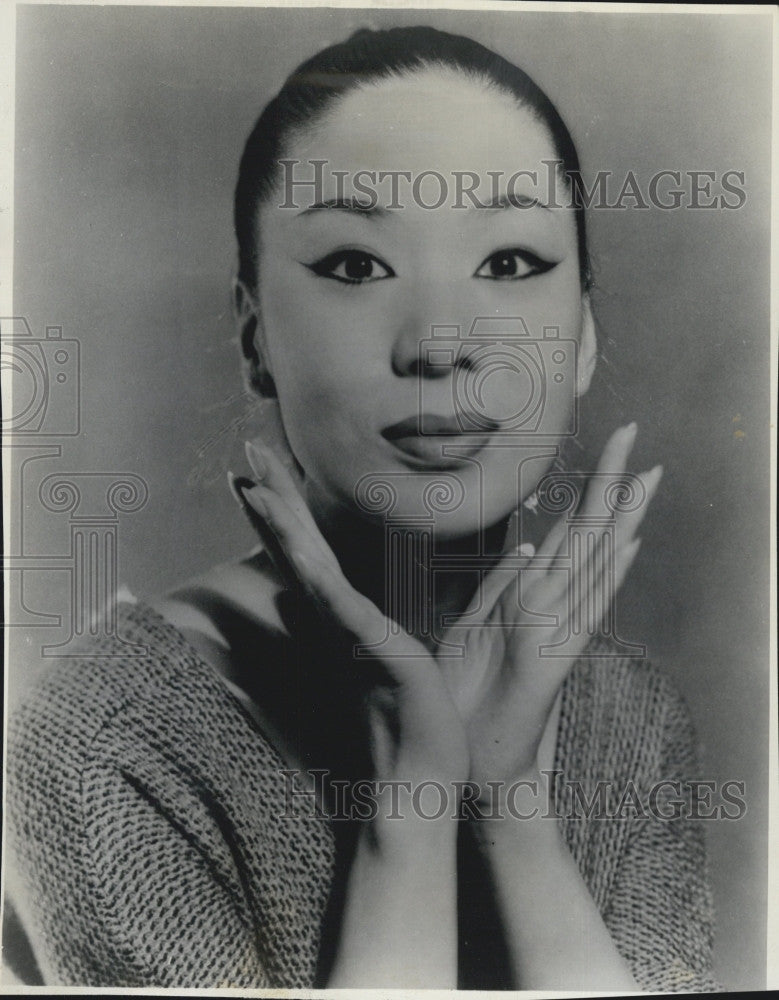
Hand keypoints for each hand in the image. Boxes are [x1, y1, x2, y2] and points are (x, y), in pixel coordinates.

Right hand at [232, 440, 468, 788]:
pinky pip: (333, 597)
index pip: (312, 552)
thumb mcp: (419, 654)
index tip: (267, 472)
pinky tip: (291, 540)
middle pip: (298, 546)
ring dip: (278, 519)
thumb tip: (410, 595)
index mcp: (347, 617)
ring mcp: (344, 631)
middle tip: (249, 449)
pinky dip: (307, 565)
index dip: (288, 510)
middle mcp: (335, 620)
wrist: (418, 782)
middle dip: (274, 497)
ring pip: (305, 563)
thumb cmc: (420, 723)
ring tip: (251, 479)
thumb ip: (418, 615)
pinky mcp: (364, 645)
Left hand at [437, 423, 661, 794]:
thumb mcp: (472, 627)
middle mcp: (552, 605)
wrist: (474, 761)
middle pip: (587, 533)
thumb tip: (527, 548)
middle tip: (632, 431)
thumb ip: (498, 587)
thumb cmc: (469, 696)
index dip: (585, 489)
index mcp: (530, 596)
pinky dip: (608, 576)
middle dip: (609, 482)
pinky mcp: (555, 658)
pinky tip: (629, 543)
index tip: (605, 449)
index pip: (566, 532)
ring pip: (594, 561)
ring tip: (646, 473)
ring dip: (620, 516)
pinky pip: (586, 610)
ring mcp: (557, 629)